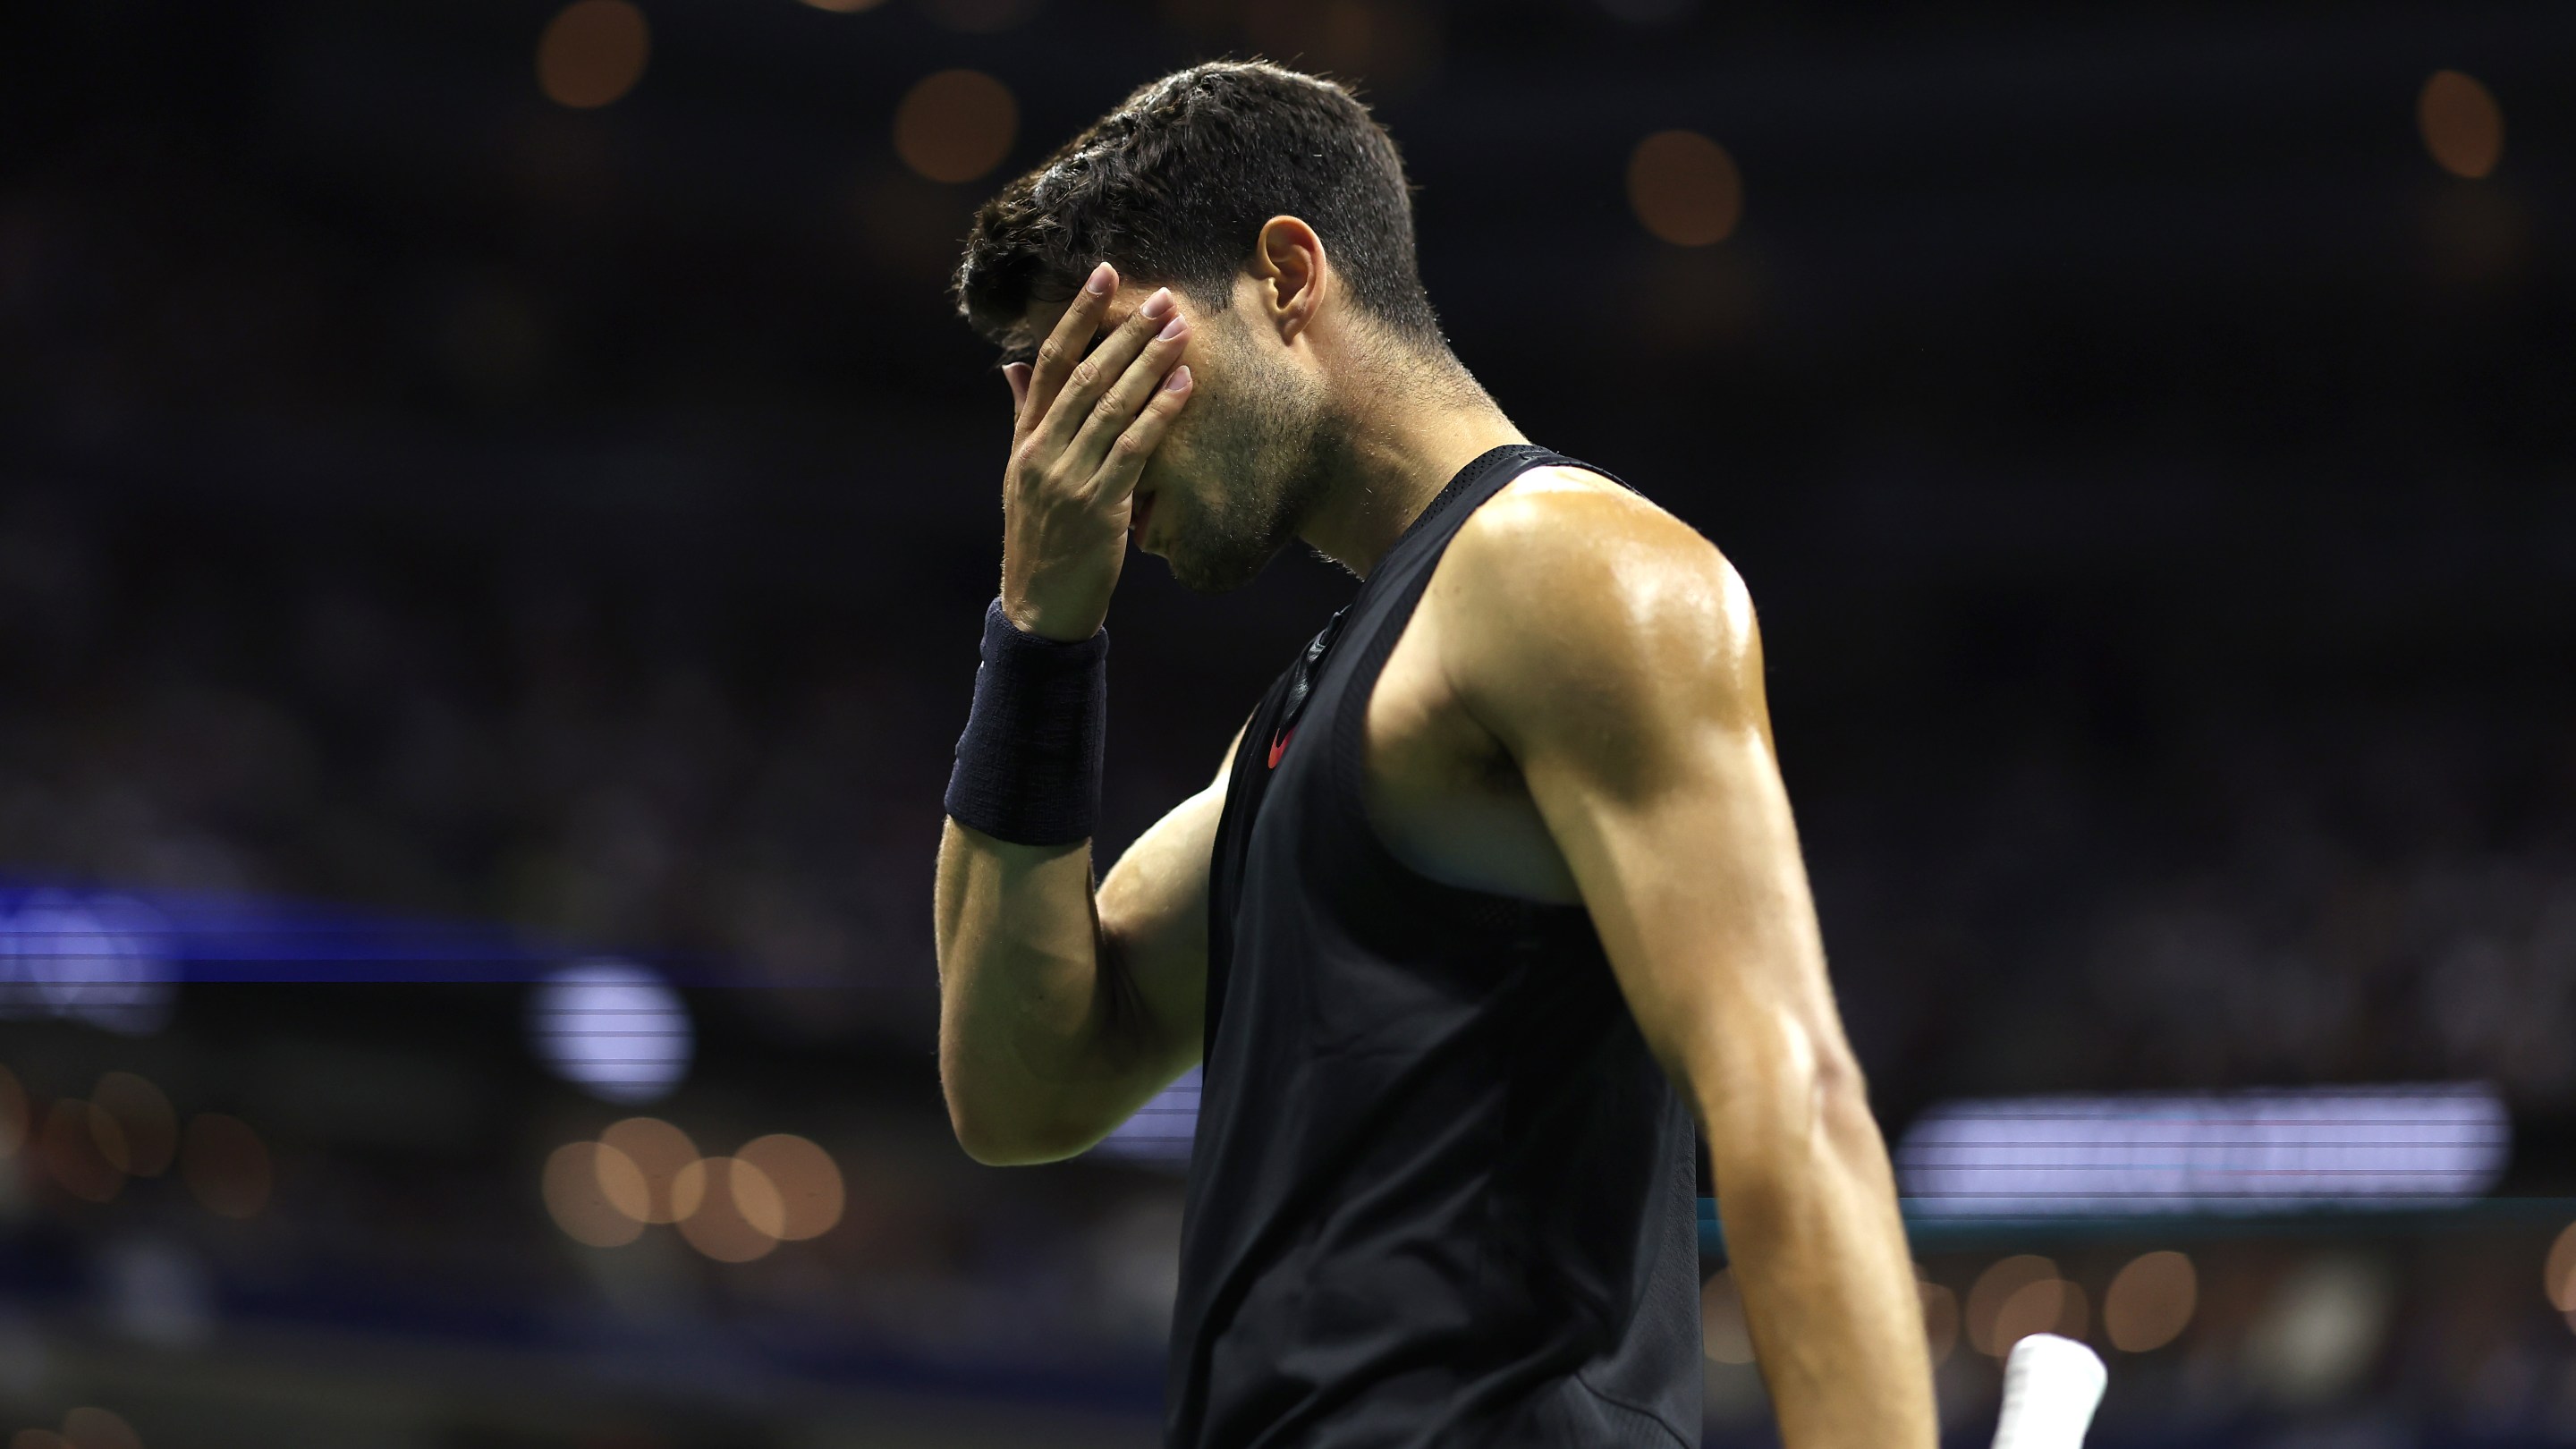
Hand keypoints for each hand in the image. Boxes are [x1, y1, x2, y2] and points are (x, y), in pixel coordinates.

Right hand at [997, 262, 1194, 641]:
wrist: (1040, 606)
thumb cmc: (1040, 536)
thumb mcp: (1021, 474)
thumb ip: (1023, 417)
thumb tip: (1014, 366)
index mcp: (1025, 439)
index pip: (1049, 363)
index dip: (1078, 316)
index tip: (1104, 275)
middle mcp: (1042, 452)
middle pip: (1085, 376)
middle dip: (1125, 332)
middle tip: (1162, 297)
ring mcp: (1068, 478)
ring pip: (1111, 407)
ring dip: (1149, 364)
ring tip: (1180, 330)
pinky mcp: (1099, 507)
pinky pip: (1133, 450)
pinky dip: (1159, 414)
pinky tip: (1183, 386)